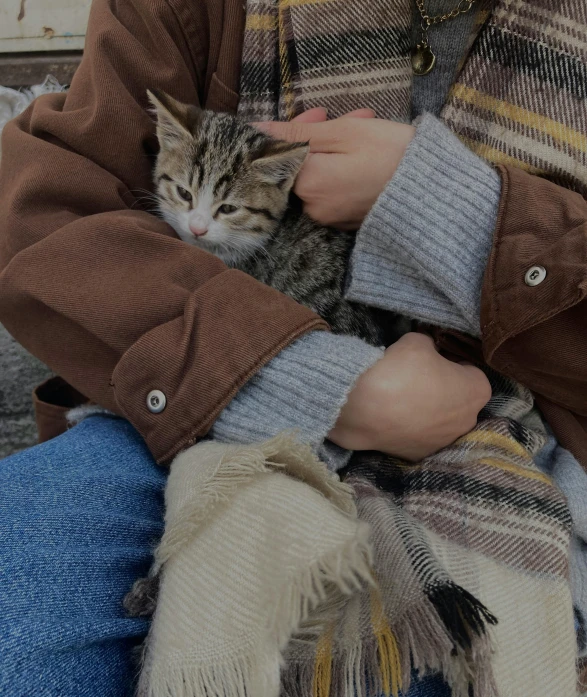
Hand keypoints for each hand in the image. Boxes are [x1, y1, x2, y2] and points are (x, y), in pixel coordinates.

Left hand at [255, 111, 414, 229]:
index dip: (297, 129)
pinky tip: (366, 154)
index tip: (319, 113)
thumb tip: (257, 132)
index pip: (282, 155)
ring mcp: (331, 218)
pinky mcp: (348, 222)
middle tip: (353, 117)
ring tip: (366, 127)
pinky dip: (345, 169)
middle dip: (320, 136)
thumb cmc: (390, 155)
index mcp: (307, 184)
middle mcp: (313, 208)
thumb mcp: (343, 133)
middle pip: (303, 165)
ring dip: (336, 149)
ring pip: (321, 174)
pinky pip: (336, 189)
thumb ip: (296, 133)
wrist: (434, 192)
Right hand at [329, 333, 491, 460]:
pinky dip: (410, 428)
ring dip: (428, 412)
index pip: (471, 373)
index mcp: (476, 390)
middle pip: (459, 401)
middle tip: (417, 380)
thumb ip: (429, 345)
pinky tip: (392, 417)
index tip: (433, 362)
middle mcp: (468, 421)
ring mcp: (443, 442)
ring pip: (440, 422)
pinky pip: (420, 436)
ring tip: (401, 400)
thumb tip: (428, 351)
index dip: (452, 365)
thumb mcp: (416, 341)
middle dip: (443, 391)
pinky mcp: (419, 455)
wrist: (364, 407)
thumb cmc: (400, 371)